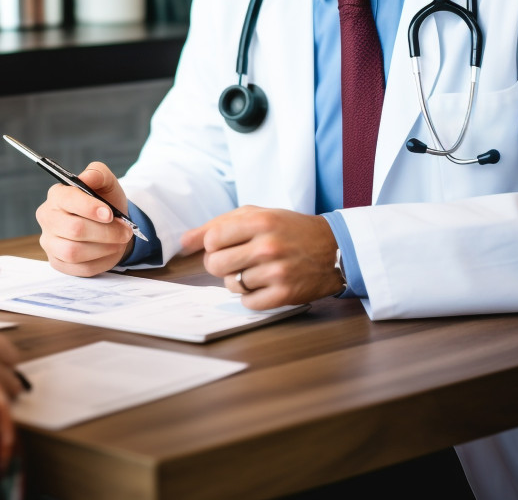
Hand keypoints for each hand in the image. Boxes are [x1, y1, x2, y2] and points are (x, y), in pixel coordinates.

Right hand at [36, 161, 134, 275]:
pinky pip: (79, 269)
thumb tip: (87, 178)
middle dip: (105, 232)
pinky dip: (101, 261)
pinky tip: (109, 251)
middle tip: (125, 231)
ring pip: (74, 252)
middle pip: (74, 229)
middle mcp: (47, 218)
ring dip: (104, 248)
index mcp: (57, 195)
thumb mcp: (106, 182)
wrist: (110, 225)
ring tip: (119, 241)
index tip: (110, 214)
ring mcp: (50, 242)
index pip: (68, 200)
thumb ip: (97, 173)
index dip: (90, 208)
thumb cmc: (105, 201)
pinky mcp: (58, 262)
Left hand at [180, 206, 344, 308]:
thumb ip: (218, 225)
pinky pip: (248, 303)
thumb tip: (184, 242)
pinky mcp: (285, 295)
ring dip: (238, 280)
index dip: (214, 245)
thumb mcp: (256, 215)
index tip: (226, 244)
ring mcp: (276, 272)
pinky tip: (265, 284)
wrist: (334, 247)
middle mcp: (267, 246)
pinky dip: (252, 296)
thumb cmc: (288, 229)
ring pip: (231, 285)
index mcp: (259, 221)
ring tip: (256, 270)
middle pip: (216, 264)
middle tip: (238, 260)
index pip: (212, 239)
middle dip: (221, 264)